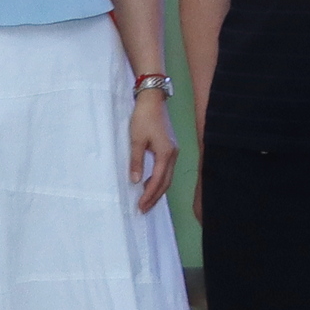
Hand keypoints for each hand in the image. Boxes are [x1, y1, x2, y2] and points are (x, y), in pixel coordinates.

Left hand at [126, 87, 176, 214]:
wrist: (152, 100)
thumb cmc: (143, 118)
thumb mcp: (136, 140)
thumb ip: (136, 162)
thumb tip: (136, 181)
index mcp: (166, 154)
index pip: (158, 180)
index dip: (149, 194)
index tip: (140, 205)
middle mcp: (173, 154)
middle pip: (166, 182)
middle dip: (155, 196)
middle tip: (144, 209)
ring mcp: (173, 150)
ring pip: (168, 176)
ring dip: (158, 189)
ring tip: (147, 200)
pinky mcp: (170, 147)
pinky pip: (167, 169)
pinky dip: (160, 180)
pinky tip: (151, 182)